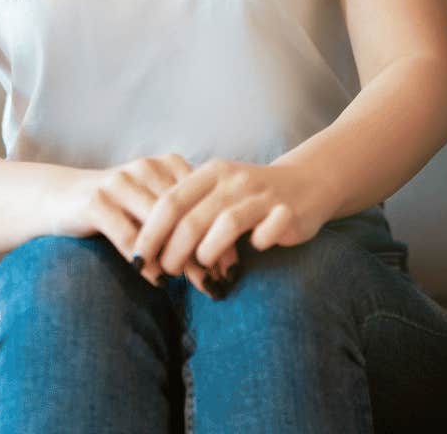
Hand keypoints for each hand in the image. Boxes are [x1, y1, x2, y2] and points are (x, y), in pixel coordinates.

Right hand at [42, 153, 219, 294]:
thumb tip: (224, 260)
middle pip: (185, 214)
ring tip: (195, 284)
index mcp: (167, 165)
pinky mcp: (96, 202)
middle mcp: (146, 168)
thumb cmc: (117, 209)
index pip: (204, 199)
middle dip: (204, 249)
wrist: (59, 198)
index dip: (221, 233)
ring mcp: (120, 183)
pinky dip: (146, 261)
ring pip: (160, 225)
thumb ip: (184, 221)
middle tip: (219, 280)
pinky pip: (128, 236)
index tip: (234, 267)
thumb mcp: (153, 207)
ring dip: (179, 258)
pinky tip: (158, 280)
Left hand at [137, 159, 334, 289]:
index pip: (170, 201)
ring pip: (226, 225)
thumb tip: (145, 249)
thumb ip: (186, 212)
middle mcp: (236, 180)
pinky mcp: (288, 213)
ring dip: (206, 253)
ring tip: (200, 268)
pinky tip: (251, 251)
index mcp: (212, 173)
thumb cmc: (249, 196)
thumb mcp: (216, 193)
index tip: (138, 258)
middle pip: (193, 219)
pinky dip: (255, 244)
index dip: (150, 232)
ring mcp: (264, 196)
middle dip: (173, 252)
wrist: (308, 183)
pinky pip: (266, 233)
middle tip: (165, 272)